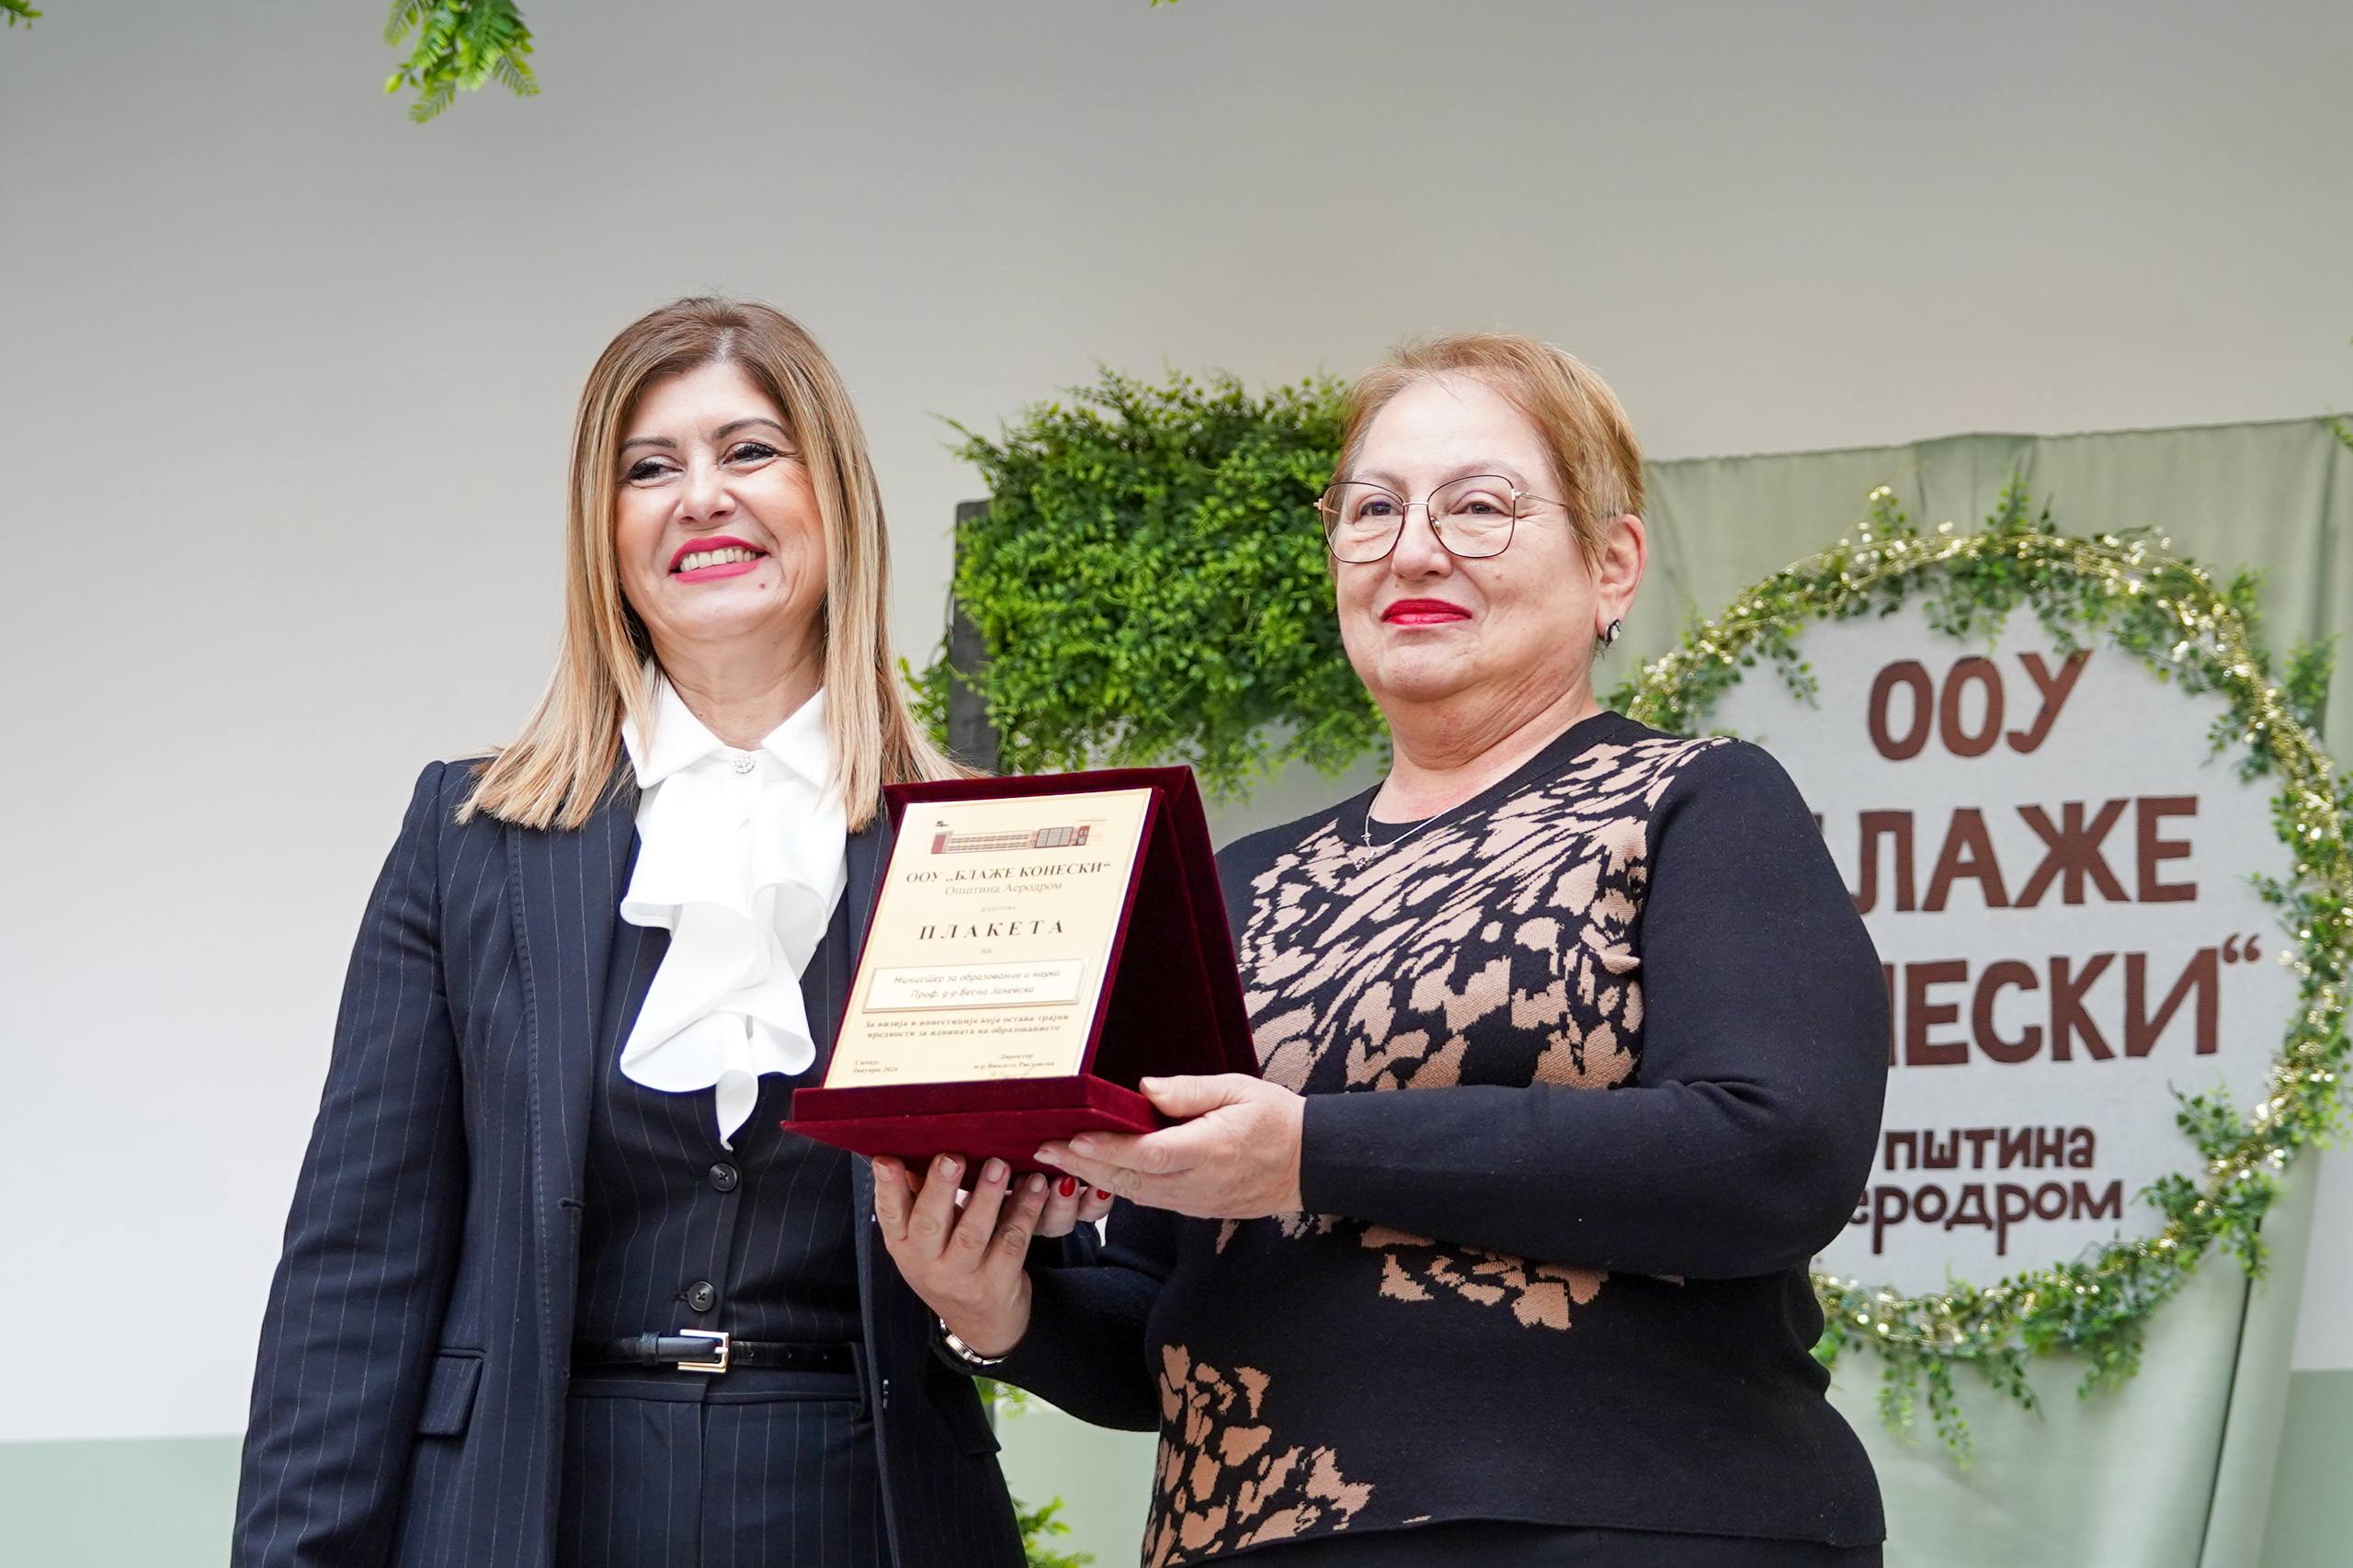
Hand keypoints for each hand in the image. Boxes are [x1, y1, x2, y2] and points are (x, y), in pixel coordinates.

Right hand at [871, 1154, 1106, 1357]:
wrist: (984, 1323)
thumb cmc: (949, 1262)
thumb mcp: (925, 1238)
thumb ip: (920, 1196)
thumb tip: (912, 1146)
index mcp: (903, 1245)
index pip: (889, 1215)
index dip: (887, 1188)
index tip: (886, 1160)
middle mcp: (927, 1264)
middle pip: (930, 1224)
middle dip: (940, 1188)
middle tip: (952, 1157)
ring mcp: (964, 1277)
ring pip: (973, 1234)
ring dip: (987, 1197)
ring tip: (1000, 1165)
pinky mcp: (999, 1282)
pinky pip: (1013, 1242)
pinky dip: (1025, 1211)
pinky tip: (1036, 1186)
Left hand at [1034, 1074, 1304, 1220]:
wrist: (1309, 1164)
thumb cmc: (1276, 1120)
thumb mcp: (1238, 1089)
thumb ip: (1190, 1091)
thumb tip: (1144, 1088)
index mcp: (1207, 1150)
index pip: (1145, 1153)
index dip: (1105, 1148)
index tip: (1072, 1137)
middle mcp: (1195, 1182)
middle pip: (1128, 1178)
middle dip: (1082, 1164)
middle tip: (1041, 1149)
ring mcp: (1194, 1200)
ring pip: (1133, 1192)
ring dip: (1094, 1177)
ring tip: (1057, 1159)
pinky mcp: (1194, 1207)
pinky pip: (1149, 1198)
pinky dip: (1119, 1186)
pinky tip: (1096, 1172)